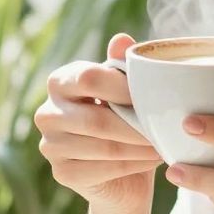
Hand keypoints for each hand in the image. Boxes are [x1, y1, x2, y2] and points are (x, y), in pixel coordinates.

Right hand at [34, 33, 161, 213]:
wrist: (121, 174)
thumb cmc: (124, 121)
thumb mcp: (125, 91)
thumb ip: (122, 65)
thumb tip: (121, 39)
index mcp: (59, 82)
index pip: (88, 78)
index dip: (124, 87)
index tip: (154, 95)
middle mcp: (47, 113)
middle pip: (97, 119)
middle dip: (137, 125)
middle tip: (166, 127)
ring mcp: (50, 146)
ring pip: (104, 147)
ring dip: (140, 147)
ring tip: (164, 143)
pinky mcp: (61, 173)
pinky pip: (104, 169)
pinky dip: (134, 165)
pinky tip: (152, 160)